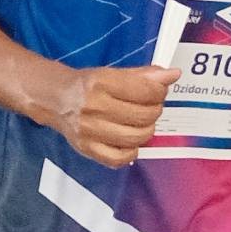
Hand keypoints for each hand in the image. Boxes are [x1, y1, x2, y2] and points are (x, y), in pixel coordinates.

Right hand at [57, 58, 176, 168]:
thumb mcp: (113, 73)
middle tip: (150, 106)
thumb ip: (144, 75)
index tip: (158, 91)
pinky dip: (131, 151)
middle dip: (155, 110)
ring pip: (137, 137)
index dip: (160, 91)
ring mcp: (90, 131)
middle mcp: (94, 107)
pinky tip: (129, 140)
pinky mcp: (88, 149)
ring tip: (141, 122)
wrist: (56, 100)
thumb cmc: (87, 86)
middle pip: (144, 115)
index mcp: (100, 83)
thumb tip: (173, 75)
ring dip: (147, 130)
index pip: (145, 91)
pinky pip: (120, 158)